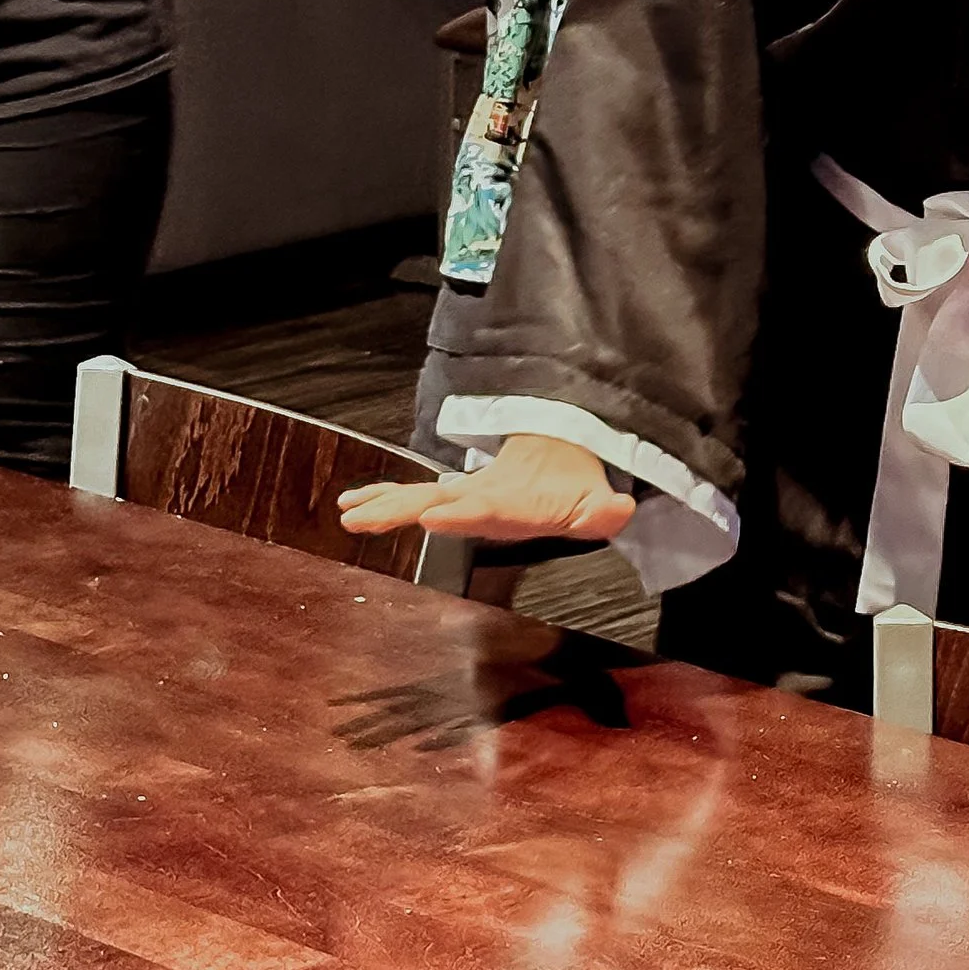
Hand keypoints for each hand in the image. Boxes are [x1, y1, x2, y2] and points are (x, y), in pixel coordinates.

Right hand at [339, 434, 636, 543]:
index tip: (431, 516)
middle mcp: (481, 495)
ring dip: (383, 504)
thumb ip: (605, 510)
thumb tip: (620, 510)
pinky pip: (414, 498)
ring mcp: (465, 495)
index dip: (460, 512)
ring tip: (348, 514)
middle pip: (436, 500)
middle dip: (400, 508)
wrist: (563, 452)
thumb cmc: (573, 483)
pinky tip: (352, 509)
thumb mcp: (597, 501)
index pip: (484, 506)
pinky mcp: (455, 499)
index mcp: (512, 499)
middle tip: (362, 517)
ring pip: (417, 497)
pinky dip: (383, 501)